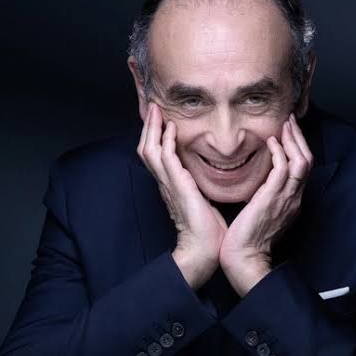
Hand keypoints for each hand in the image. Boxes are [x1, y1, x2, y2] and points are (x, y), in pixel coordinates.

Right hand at [137, 103, 226, 289]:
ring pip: (150, 150)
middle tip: (153, 106)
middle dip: (148, 126)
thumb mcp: (203, 200)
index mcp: (171, 185)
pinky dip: (166, 141)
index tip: (160, 118)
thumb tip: (207, 176)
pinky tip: (171, 128)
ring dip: (152, 128)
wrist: (204, 249)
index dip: (155, 135)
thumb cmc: (208, 229)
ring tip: (156, 110)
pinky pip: (166, 159)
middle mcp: (165, 183)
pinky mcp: (178, 186)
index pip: (157, 154)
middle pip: (146, 148)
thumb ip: (200, 186)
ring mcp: (169, 184)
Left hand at [219, 114, 312, 296]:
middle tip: (290, 120)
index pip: (301, 168)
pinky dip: (280, 152)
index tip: (287, 132)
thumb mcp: (260, 212)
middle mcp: (293, 198)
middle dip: (299, 138)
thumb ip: (264, 196)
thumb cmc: (246, 238)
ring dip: (293, 140)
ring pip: (301, 161)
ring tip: (284, 124)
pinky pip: (284, 169)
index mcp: (291, 201)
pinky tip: (271, 142)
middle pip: (307, 160)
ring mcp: (286, 198)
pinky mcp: (273, 198)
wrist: (244, 258)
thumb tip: (257, 183)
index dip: (297, 148)